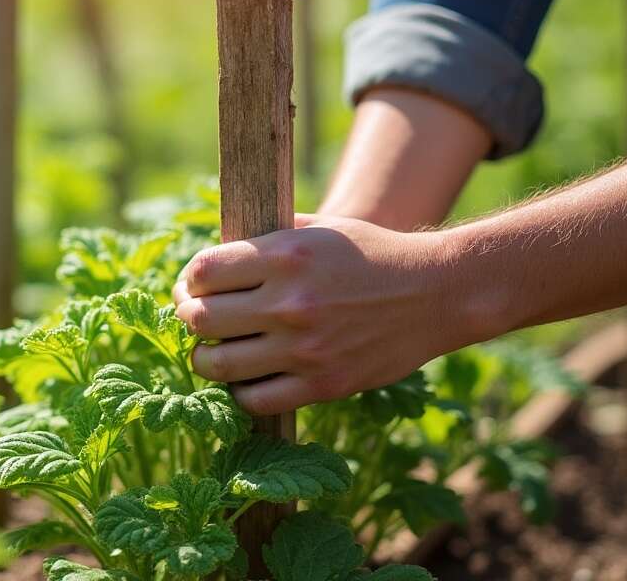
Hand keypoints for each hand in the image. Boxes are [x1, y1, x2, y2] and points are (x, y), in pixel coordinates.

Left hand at [173, 215, 497, 414]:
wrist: (437, 293)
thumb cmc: (372, 254)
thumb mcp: (320, 228)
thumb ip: (266, 239)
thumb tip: (213, 258)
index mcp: (284, 255)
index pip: (203, 271)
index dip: (189, 279)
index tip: (194, 285)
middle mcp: (289, 301)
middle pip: (200, 319)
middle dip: (189, 318)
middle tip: (196, 318)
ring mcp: (304, 347)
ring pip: (217, 364)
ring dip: (206, 358)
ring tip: (215, 351)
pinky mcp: (322, 384)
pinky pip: (255, 399)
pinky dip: (241, 391)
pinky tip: (247, 377)